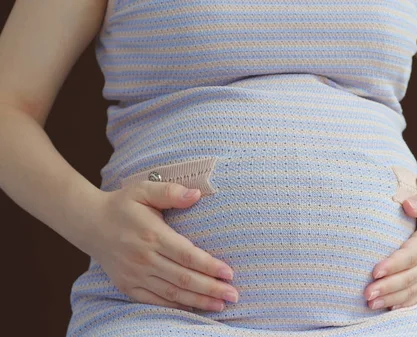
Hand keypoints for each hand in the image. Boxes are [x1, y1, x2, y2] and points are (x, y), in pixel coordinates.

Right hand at [83, 181, 238, 311]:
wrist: (89, 223)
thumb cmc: (122, 205)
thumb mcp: (144, 189)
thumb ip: (170, 192)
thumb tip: (196, 194)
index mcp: (152, 235)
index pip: (187, 255)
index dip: (210, 266)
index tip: (229, 273)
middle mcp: (144, 258)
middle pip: (184, 278)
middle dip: (211, 288)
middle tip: (233, 295)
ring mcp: (134, 275)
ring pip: (172, 293)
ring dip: (198, 301)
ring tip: (221, 305)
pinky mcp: (127, 286)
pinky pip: (155, 301)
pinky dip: (176, 307)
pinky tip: (194, 307)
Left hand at [364, 189, 416, 309]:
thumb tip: (407, 205)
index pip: (413, 254)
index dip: (395, 264)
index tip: (376, 270)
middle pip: (410, 276)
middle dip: (388, 286)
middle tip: (367, 293)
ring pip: (412, 289)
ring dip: (391, 298)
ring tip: (371, 303)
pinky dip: (404, 304)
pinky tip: (387, 309)